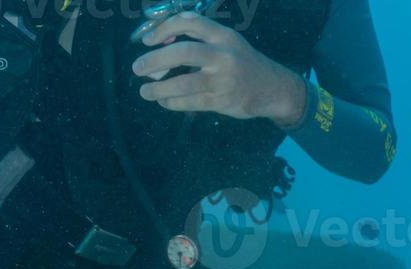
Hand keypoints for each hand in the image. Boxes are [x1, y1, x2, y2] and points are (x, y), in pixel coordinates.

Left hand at [132, 13, 307, 127]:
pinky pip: (190, 102)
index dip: (164, 29)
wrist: (272, 88)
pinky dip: (172, 102)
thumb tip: (159, 45)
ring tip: (145, 91)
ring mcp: (223, 80)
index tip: (148, 40)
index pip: (189, 23)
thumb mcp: (226, 42)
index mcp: (222, 35)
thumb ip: (198, 39)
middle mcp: (223, 55)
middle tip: (138, 68)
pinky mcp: (221, 101)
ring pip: (184, 83)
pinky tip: (163, 101)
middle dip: (155, 59)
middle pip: (184, 52)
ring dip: (159, 88)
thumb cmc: (241, 63)